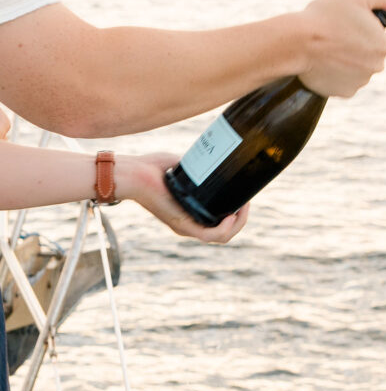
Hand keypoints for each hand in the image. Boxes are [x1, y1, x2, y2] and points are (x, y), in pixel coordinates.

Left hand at [118, 152, 249, 243]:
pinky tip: (232, 216)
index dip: (237, 214)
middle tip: (247, 201)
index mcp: (190, 213)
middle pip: (225, 233)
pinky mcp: (182, 224)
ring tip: (243, 207)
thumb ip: (197, 165)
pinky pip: (210, 236)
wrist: (133, 173)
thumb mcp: (182, 167)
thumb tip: (215, 153)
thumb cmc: (150, 168)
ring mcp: (186, 226)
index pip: (220, 223)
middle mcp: (189, 224)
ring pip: (221, 237)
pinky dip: (225, 229)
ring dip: (238, 224)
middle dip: (242, 219)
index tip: (244, 197)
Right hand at [297, 0, 385, 96]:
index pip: (376, 34)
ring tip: (326, 48)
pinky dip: (335, 73)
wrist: (298, 43)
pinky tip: (324, 63)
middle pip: (367, 52)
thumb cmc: (326, 17)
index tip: (344, 24)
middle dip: (354, 44)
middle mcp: (377, 66)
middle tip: (334, 35)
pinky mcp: (344, 92)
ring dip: (345, 59)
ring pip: (355, 67)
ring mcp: (360, 82)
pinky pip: (343, 81)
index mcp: (384, 44)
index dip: (360, 26)